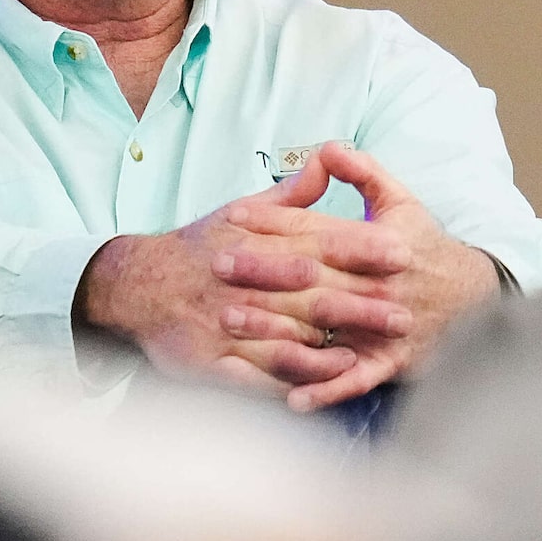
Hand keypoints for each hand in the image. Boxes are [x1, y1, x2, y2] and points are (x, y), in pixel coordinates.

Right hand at [75, 176, 409, 395]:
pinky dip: (290, 379)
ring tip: (370, 352)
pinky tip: (321, 381)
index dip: (361, 250)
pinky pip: (256, 374)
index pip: (316, 243)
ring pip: (285, 338)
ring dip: (329, 347)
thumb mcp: (240, 212)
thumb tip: (328, 158)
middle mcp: (241, 282)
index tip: (401, 253)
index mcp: (253, 241)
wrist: (137, 286)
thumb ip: (290, 195)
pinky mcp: (210, 361)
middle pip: (309, 294)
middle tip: (403, 314)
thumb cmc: (200, 248)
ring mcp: (223, 324)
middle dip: (359, 305)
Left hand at [217, 143, 502, 412]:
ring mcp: (385, 324)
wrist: (476, 300)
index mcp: (380, 241)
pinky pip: (356, 378)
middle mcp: (380, 282)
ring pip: (325, 325)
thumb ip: (364, 172)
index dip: (274, 221)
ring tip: (231, 323)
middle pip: (313, 275)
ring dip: (278, 326)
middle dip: (263, 270)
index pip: (318, 228)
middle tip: (217, 264)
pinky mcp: (393, 361)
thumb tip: (328, 146)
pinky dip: (325, 389)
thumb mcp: (401, 202)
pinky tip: (291, 399)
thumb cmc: (426, 248)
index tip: (232, 217)